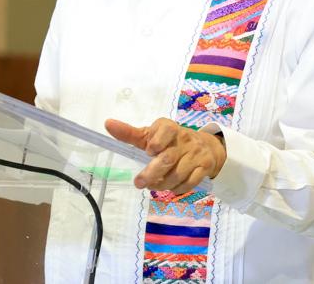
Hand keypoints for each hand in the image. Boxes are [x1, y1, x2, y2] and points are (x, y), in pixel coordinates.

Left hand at [105, 117, 225, 193]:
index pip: (166, 129)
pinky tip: (170, 188)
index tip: (148, 150)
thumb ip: (130, 133)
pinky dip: (177, 189)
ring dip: (162, 185)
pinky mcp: (204, 167)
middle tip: (139, 183)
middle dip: (151, 174)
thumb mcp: (151, 135)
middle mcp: (184, 139)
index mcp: (170, 128)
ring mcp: (195, 154)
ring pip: (177, 175)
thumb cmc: (170, 141)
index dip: (156, 141)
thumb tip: (107, 123)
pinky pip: (189, 183)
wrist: (206, 146)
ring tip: (152, 186)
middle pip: (167, 159)